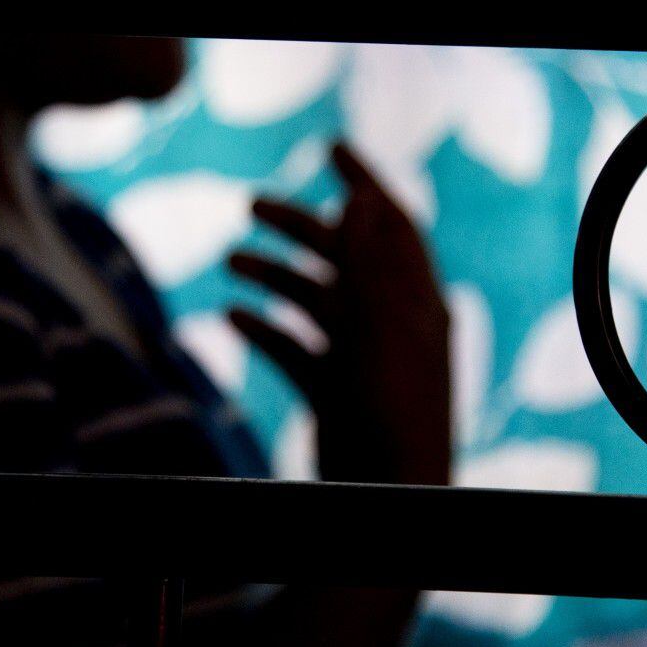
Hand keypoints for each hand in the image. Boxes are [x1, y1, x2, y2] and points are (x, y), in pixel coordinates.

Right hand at [227, 144, 451, 485]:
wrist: (388, 499)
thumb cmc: (394, 414)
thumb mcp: (381, 329)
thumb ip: (368, 263)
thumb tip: (361, 198)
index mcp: (415, 301)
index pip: (393, 223)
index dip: (365, 181)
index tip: (330, 147)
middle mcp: (390, 324)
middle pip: (344, 255)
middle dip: (299, 226)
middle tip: (252, 204)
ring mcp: (361, 360)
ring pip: (313, 300)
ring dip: (273, 275)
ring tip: (231, 262)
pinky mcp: (334, 394)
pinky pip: (294, 348)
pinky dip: (265, 328)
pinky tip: (232, 318)